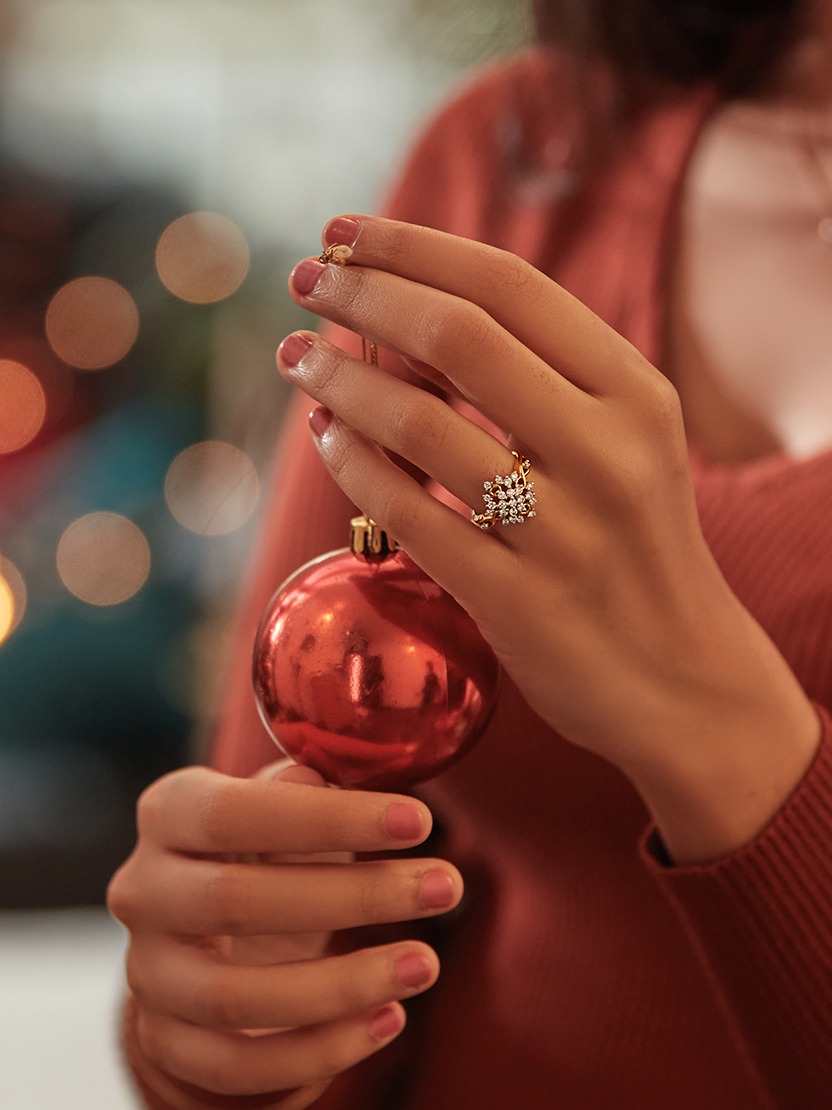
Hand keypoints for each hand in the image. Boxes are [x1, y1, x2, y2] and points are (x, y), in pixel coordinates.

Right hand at [108, 761, 460, 1108]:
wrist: (204, 938)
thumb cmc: (266, 850)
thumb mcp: (280, 805)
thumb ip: (306, 789)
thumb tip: (343, 778)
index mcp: (169, 812)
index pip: (235, 812)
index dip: (329, 818)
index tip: (420, 821)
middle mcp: (143, 889)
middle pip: (237, 901)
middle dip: (355, 896)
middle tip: (446, 885)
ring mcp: (148, 972)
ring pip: (236, 997)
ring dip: (344, 985)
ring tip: (426, 963)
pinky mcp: (167, 1041)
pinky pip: (239, 1066)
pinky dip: (322, 1050)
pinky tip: (389, 1017)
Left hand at [277, 215, 818, 861]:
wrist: (683, 681)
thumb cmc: (636, 548)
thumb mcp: (626, 445)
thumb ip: (547, 379)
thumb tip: (414, 306)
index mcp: (637, 394)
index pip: (509, 286)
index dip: (412, 247)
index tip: (343, 232)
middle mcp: (608, 451)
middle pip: (458, 336)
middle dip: (363, 294)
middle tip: (304, 281)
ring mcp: (564, 532)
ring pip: (420, 425)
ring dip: (339, 379)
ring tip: (297, 357)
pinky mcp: (519, 603)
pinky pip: (409, 515)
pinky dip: (353, 465)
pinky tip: (325, 436)